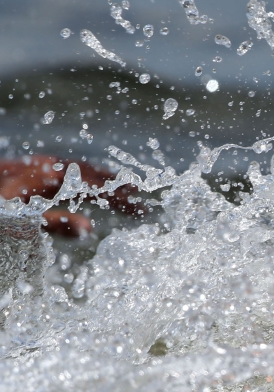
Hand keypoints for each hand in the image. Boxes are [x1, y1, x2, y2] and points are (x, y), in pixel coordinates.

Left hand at [0, 155, 142, 236]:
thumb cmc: (3, 209)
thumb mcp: (24, 220)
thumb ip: (56, 224)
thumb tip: (89, 229)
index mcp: (51, 179)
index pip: (95, 188)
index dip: (118, 198)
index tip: (139, 208)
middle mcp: (51, 166)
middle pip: (93, 176)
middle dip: (119, 189)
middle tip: (141, 203)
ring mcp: (44, 162)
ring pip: (83, 168)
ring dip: (107, 179)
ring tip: (127, 188)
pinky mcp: (37, 164)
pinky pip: (71, 167)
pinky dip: (90, 174)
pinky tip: (95, 180)